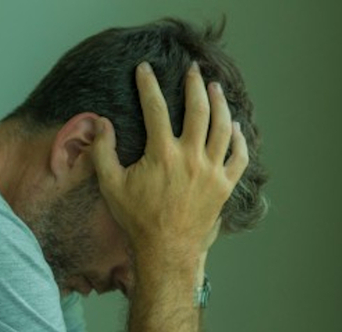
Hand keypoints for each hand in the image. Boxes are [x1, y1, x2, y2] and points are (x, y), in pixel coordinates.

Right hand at [90, 61, 248, 273]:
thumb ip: (103, 152)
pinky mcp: (224, 187)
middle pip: (198, 109)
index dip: (148, 85)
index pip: (155, 108)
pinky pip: (239, 157)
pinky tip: (236, 127)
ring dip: (220, 103)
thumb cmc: (137, 220)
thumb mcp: (111, 186)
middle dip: (194, 85)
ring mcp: (211, 172)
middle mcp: (191, 158)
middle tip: (192, 71)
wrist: (166, 251)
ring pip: (223, 127)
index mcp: (163, 154)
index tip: (145, 69)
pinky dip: (240, 140)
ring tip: (215, 89)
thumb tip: (101, 123)